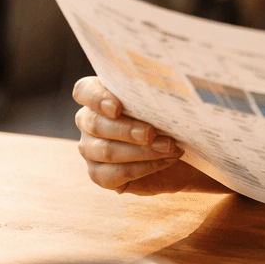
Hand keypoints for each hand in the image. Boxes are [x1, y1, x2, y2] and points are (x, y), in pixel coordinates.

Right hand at [71, 76, 216, 194]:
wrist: (180, 152)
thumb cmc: (170, 121)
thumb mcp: (167, 104)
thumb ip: (159, 93)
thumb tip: (171, 88)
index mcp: (100, 96)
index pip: (84, 91)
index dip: (96, 98)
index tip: (117, 107)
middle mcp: (89, 122)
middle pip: (95, 124)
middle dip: (127, 130)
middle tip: (152, 133)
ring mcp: (91, 149)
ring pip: (106, 151)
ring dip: (141, 151)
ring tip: (170, 148)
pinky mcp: (99, 174)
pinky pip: (112, 174)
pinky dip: (142, 168)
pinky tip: (164, 161)